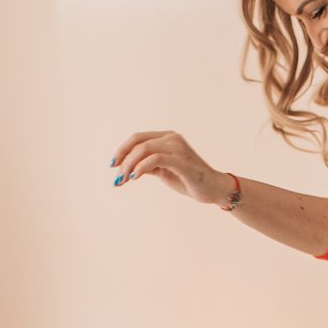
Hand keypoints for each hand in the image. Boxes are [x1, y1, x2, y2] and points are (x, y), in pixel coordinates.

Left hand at [111, 130, 229, 203]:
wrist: (214, 189)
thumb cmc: (190, 181)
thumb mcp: (164, 171)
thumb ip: (148, 165)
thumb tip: (127, 168)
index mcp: (168, 138)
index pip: (138, 137)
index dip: (122, 149)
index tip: (113, 164)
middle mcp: (172, 138)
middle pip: (138, 141)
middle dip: (123, 158)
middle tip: (117, 176)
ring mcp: (178, 148)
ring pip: (144, 149)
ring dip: (129, 165)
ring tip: (124, 179)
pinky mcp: (182, 161)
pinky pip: (155, 159)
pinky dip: (141, 167)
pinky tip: (135, 177)